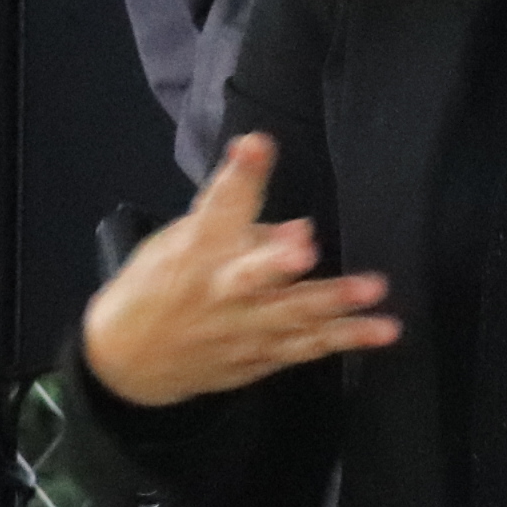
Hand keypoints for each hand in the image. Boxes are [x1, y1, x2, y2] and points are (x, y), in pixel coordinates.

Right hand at [81, 135, 397, 408]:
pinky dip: (344, 339)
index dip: (239, 174)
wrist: (124, 362)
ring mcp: (242, 328)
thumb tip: (302, 227)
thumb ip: (240, 227)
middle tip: (304, 250)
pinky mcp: (259, 357)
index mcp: (197, 250)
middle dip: (275, 262)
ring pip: (291, 315)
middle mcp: (221, 289)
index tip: (256, 143)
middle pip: (250, 274)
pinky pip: (305, 347)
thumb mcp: (181, 244)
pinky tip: (382, 331)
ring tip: (374, 288)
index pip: (218, 206)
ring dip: (334, 302)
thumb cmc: (159, 284)